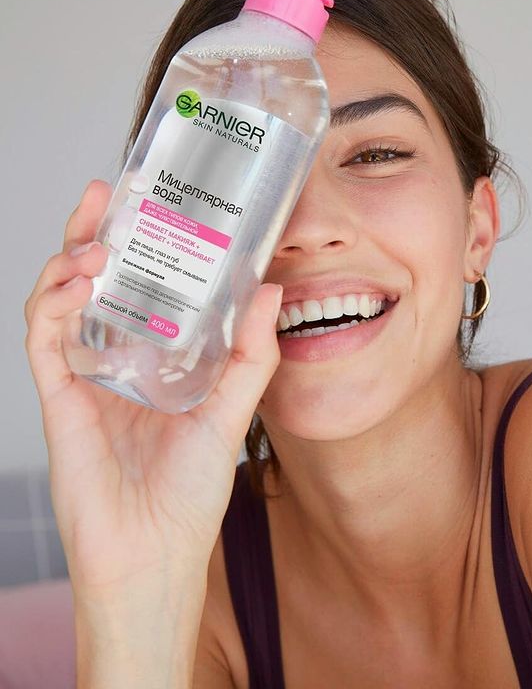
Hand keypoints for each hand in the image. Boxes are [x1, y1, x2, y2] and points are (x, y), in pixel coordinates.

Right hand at [24, 179, 282, 597]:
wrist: (154, 555)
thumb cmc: (189, 493)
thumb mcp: (231, 412)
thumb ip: (252, 355)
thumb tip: (269, 289)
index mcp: (151, 358)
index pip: (138, 284)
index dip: (138, 241)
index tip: (149, 201)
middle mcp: (114, 360)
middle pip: (93, 281)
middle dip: (93, 232)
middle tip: (105, 193)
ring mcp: (83, 377)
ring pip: (59, 301)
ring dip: (70, 262)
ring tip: (95, 241)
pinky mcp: (59, 399)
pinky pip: (43, 341)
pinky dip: (52, 305)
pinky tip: (77, 283)